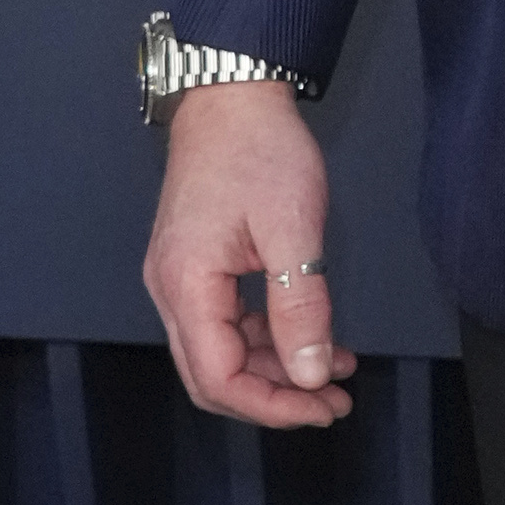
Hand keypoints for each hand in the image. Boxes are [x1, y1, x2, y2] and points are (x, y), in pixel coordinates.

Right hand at [141, 80, 351, 428]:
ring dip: (276, 371)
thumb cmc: (258, 149)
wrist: (232, 98)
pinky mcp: (197, 269)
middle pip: (213, 378)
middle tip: (331, 403)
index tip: (320, 407)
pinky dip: (268, 340)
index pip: (219, 379)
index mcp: (187, 285)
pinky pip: (227, 325)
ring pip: (222, 354)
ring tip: (333, 372)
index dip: (272, 406)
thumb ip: (301, 307)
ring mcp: (180, 280)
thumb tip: (308, 374)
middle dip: (274, 399)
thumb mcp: (293, 230)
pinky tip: (312, 339)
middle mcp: (171, 290)